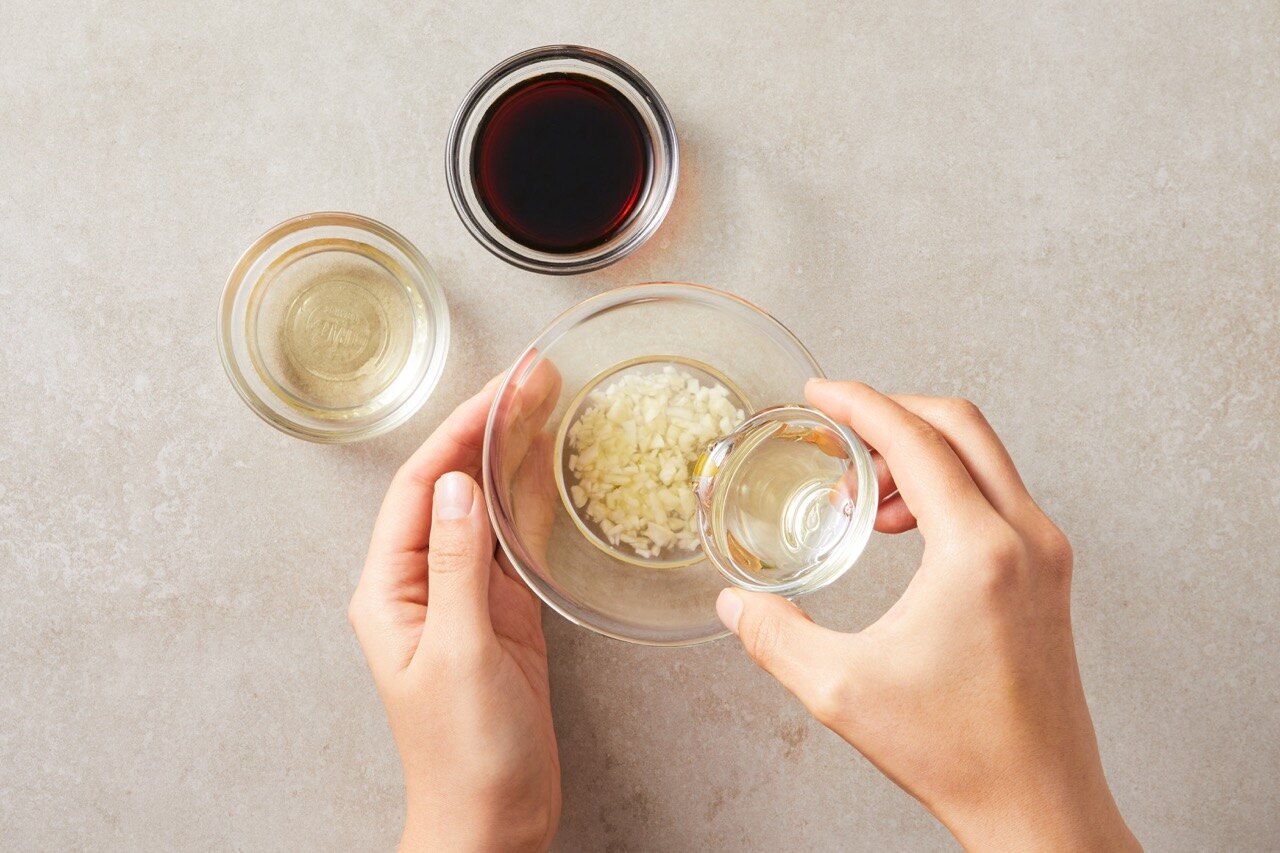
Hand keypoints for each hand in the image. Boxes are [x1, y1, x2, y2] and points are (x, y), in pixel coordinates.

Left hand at [348, 375, 560, 851]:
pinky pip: (511, 543)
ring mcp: (463, 596)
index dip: (457, 432)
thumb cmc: (465, 753)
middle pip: (450, 486)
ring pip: (483, 508)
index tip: (499, 389)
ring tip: (544, 403)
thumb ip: (456, 565)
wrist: (494, 819)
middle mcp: (421, 584)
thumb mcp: (459, 653)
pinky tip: (549, 469)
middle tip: (531, 379)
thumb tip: (455, 483)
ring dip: (510, 456)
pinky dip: (530, 502)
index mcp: (390, 590)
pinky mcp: (501, 614)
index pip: (418, 488)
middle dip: (485, 429)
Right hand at [716, 379, 1139, 850]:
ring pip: (983, 457)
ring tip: (865, 497)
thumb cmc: (957, 752)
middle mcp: (1025, 538)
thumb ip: (773, 635)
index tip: (820, 394)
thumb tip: (733, 604)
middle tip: (837, 429)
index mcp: (977, 551)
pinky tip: (906, 529)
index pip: (916, 438)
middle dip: (891, 413)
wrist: (1037, 804)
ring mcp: (1047, 554)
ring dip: (918, 453)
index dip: (859, 403)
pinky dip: (947, 486)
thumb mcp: (840, 689)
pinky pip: (997, 495)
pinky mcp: (1050, 575)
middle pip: (959, 424)